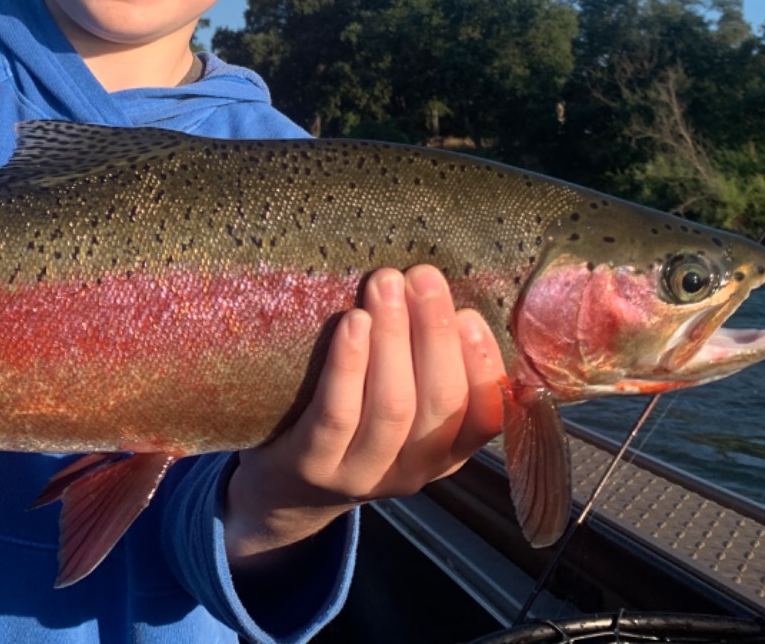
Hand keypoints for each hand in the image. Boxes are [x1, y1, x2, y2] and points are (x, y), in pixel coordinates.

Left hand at [225, 265, 504, 568]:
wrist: (281, 489)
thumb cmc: (348, 424)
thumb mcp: (396, 404)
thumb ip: (422, 365)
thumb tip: (435, 289)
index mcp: (444, 452)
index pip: (483, 415)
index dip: (482, 363)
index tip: (470, 312)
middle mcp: (412, 470)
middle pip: (440, 401)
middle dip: (435, 331)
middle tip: (423, 276)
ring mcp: (362, 473)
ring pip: (393, 406)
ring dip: (394, 337)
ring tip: (385, 285)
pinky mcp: (312, 465)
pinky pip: (337, 414)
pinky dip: (350, 364)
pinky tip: (353, 322)